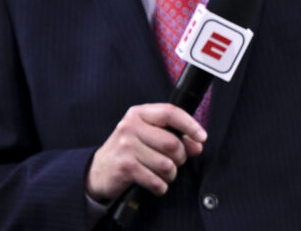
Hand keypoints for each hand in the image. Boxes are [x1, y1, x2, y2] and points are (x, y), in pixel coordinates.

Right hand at [86, 104, 205, 201]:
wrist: (98, 172)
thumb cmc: (128, 152)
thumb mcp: (148, 138)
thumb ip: (173, 137)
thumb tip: (197, 144)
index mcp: (138, 114)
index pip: (170, 112)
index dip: (190, 125)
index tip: (202, 137)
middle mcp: (130, 127)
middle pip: (172, 143)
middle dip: (179, 158)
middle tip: (170, 162)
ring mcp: (126, 146)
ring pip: (167, 165)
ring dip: (169, 175)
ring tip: (159, 174)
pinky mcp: (125, 166)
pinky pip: (157, 181)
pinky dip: (160, 187)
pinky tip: (152, 184)